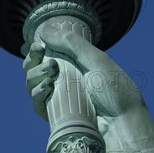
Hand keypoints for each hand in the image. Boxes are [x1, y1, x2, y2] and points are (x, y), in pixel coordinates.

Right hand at [22, 25, 142, 120]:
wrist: (122, 123)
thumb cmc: (114, 90)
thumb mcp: (95, 60)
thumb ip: (71, 42)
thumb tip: (44, 29)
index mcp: (72, 63)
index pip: (45, 53)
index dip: (36, 49)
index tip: (38, 46)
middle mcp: (61, 78)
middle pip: (33, 66)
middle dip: (32, 60)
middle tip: (45, 58)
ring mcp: (56, 97)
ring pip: (31, 82)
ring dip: (35, 74)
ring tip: (50, 72)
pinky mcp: (54, 114)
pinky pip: (36, 101)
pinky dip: (37, 92)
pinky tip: (47, 87)